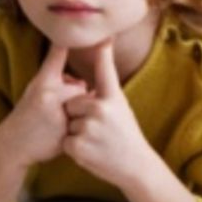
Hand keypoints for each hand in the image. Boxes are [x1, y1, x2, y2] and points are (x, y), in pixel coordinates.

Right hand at [0, 42, 89, 167]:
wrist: (12, 145)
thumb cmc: (27, 115)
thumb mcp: (34, 90)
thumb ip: (56, 80)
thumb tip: (80, 78)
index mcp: (42, 81)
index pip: (57, 55)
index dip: (68, 40)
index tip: (78, 30)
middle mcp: (50, 93)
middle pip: (79, 86)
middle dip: (74, 97)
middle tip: (51, 110)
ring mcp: (58, 112)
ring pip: (82, 104)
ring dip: (76, 111)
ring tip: (54, 121)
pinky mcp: (65, 129)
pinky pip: (81, 121)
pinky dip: (75, 126)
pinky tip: (58, 132)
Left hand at [60, 38, 153, 187]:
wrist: (135, 165)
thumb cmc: (126, 134)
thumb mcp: (121, 107)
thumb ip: (106, 88)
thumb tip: (101, 62)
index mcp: (113, 98)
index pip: (105, 69)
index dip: (102, 51)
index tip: (101, 36)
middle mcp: (101, 109)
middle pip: (72, 103)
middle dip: (78, 116)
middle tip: (99, 129)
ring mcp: (90, 128)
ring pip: (68, 124)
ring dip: (76, 134)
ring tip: (96, 142)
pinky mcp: (79, 146)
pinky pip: (66, 142)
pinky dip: (74, 149)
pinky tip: (91, 152)